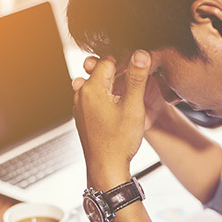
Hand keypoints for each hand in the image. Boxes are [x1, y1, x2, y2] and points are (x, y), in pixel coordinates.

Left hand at [72, 50, 151, 188]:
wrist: (106, 168)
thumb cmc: (119, 141)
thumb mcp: (133, 106)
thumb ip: (136, 78)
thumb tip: (141, 53)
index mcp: (91, 88)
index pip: (109, 61)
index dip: (127, 62)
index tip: (140, 68)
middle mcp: (81, 95)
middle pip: (102, 73)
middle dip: (120, 74)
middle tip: (138, 81)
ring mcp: (80, 107)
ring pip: (99, 86)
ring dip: (114, 87)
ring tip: (130, 95)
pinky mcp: (83, 117)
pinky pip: (95, 100)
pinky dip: (108, 99)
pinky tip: (120, 108)